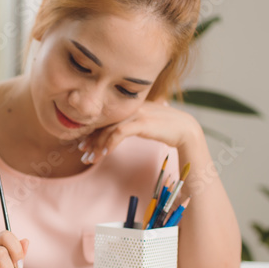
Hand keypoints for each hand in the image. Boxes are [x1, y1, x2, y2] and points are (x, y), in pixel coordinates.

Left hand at [79, 100, 201, 163]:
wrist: (185, 129)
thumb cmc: (164, 128)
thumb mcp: (142, 124)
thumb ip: (128, 126)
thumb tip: (113, 136)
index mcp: (127, 107)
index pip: (104, 119)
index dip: (91, 133)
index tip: (83, 146)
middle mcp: (129, 108)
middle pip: (103, 124)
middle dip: (91, 141)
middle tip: (83, 154)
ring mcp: (135, 114)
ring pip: (108, 129)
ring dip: (97, 146)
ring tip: (91, 160)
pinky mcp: (141, 122)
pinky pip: (119, 133)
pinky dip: (109, 144)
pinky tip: (105, 154)